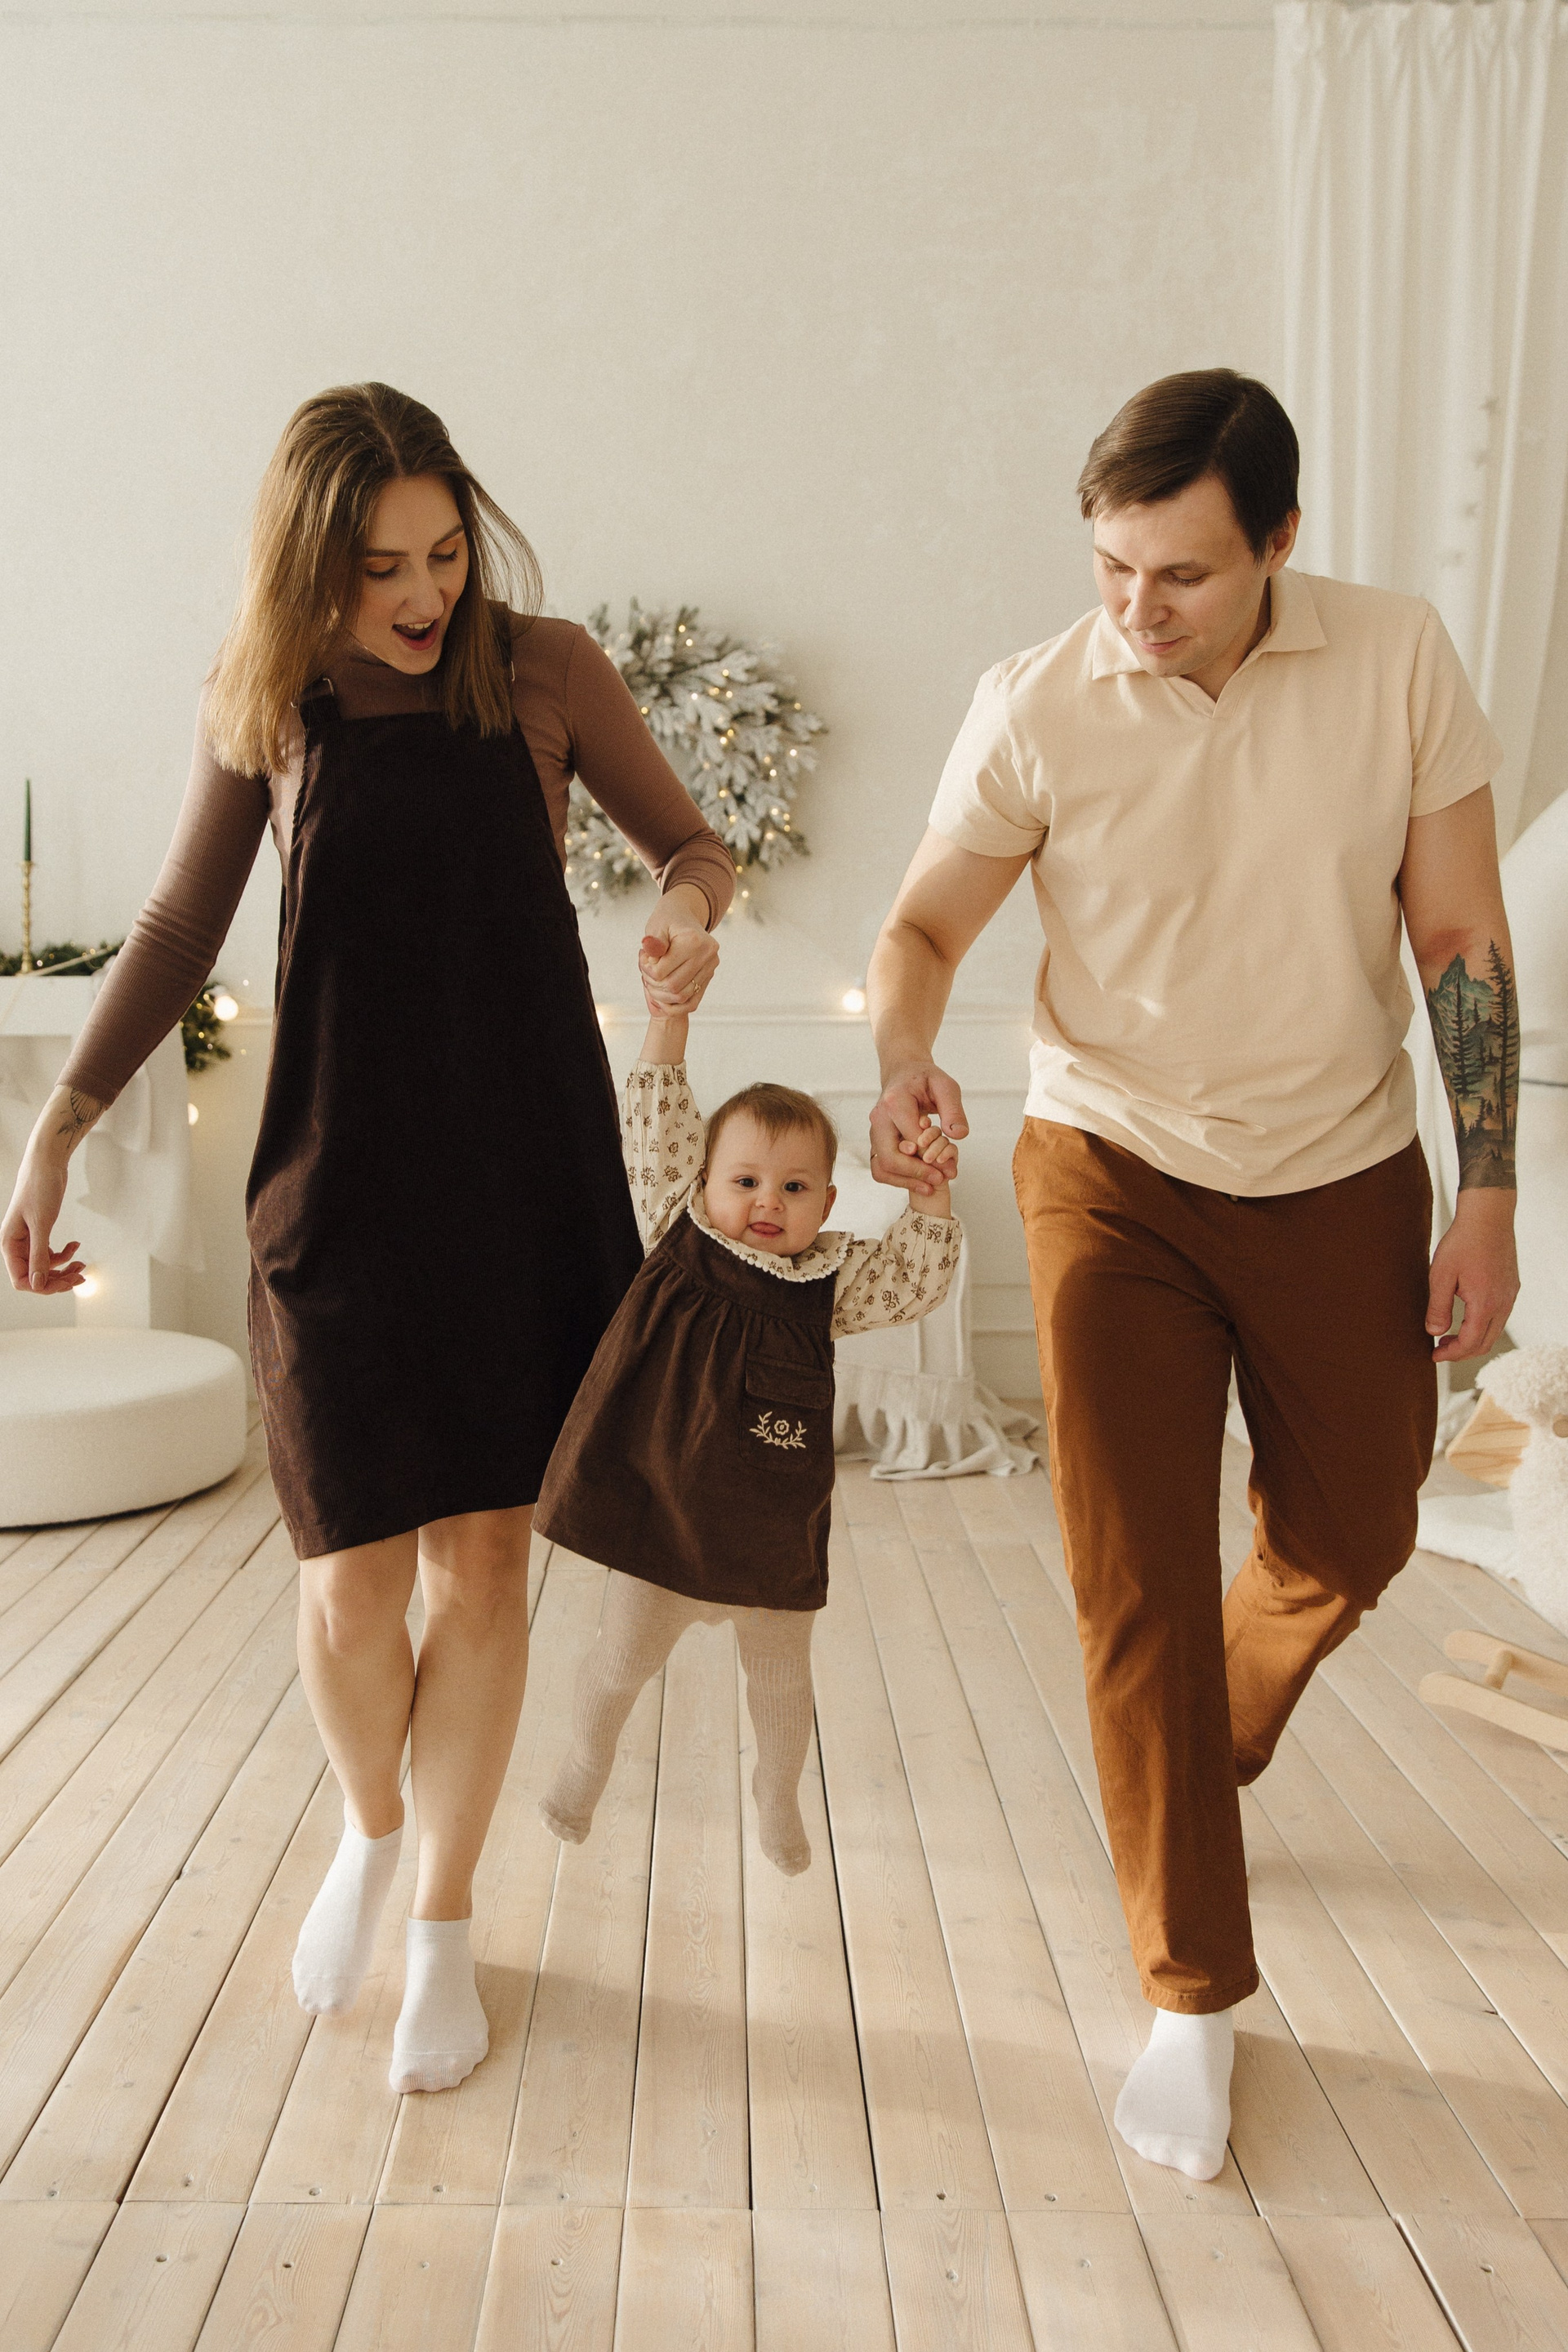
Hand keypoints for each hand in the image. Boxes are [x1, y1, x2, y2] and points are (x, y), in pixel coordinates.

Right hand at [2, 1151, 85, 1294]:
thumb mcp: (41, 1224)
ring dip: (63, 1268)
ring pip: (44, 1265)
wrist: (47, 1163)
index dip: (42, 1286)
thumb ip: (39, 1255)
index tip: (64, 1283)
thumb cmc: (39, 1188)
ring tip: (82, 1264)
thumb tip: (37, 1284)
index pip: (21, 1279)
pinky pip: (50, 1253)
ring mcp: (28, 1238)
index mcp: (9, 1243)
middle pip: (35, 1275)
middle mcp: (16, 1244)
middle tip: (80, 1276)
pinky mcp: (40, 1231)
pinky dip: (64, 1254)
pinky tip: (76, 1245)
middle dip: (57, 1279)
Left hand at [639, 886, 718, 1014]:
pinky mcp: (709, 976)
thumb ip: (653, 941)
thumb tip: (649, 950)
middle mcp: (707, 955)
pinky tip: (662, 996)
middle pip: (672, 987)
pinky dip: (675, 1005)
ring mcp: (710, 967)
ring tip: (653, 981)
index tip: (643, 959)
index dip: (646, 970)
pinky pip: (692, 1002)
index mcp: (693, 941)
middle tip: (646, 972)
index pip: (661, 972)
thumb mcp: (656, 925)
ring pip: (682, 997)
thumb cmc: (667, 920)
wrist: (685, 916)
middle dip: (653, 984)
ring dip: (662, 996)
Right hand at [870, 1060, 968, 1194]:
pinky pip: (881, 1168)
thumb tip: (957, 1135)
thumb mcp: (946, 1087)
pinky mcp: (876, 1142)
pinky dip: (898, 1179)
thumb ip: (953, 1111)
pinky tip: (920, 1183)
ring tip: (931, 1187)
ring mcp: (874, 1132)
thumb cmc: (925, 1079)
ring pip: (882, 1167)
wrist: (904, 1074)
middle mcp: (879, 1118)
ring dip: (906, 1181)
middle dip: (917, 1173)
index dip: (931, 1157)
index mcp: (895, 1102)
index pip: (911, 1139)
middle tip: (941, 1179)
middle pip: (890, 1157)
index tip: (950, 1167)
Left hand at [1426, 1189, 1518, 1362]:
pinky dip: (1483, 1325)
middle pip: (1485, 1342)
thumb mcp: (1441, 1275)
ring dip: (1473, 1339)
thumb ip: (1438, 1307)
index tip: (1434, 1356)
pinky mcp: (1511, 1286)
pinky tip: (1466, 1316)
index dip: (1452, 1355)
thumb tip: (1434, 1333)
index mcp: (1485, 1304)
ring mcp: (1510, 1295)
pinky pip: (1500, 1316)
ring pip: (1494, 1330)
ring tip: (1450, 1335)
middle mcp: (1503, 1303)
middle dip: (1462, 1351)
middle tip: (1440, 1349)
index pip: (1470, 1343)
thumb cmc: (1462, 1242)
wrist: (1488, 1216)